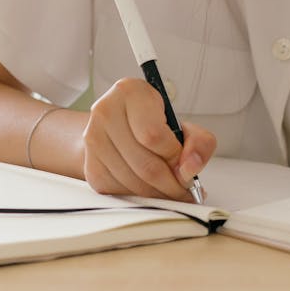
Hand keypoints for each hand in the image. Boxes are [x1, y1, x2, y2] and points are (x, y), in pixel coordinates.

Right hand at [81, 77, 215, 199]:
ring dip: (158, 195)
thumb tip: (191, 168)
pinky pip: (119, 192)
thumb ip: (199, 142)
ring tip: (172, 191)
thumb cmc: (153, 123)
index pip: (153, 135)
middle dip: (171, 185)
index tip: (186, 165)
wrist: (119, 126)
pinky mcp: (90, 165)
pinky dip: (141, 197)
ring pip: (133, 183)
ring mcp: (93, 140)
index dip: (174, 157)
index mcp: (130, 92)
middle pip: (144, 165)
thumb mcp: (181, 123)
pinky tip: (152, 190)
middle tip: (185, 190)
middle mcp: (106, 112)